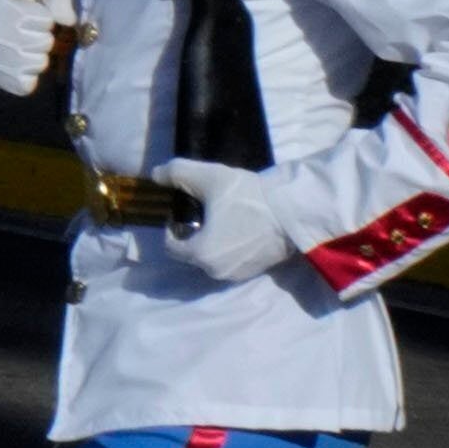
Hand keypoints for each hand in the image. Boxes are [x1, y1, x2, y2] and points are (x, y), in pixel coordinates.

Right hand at [0, 0, 71, 98]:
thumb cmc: (10, 1)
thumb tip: (69, 21)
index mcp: (1, 5)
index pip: (46, 19)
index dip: (43, 16)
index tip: (28, 14)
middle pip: (45, 43)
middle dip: (41, 36)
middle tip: (25, 31)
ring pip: (39, 64)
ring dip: (36, 56)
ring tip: (20, 46)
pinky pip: (28, 84)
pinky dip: (27, 75)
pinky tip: (15, 63)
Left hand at [143, 158, 304, 289]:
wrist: (293, 211)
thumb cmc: (247, 196)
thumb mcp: (206, 177)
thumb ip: (175, 173)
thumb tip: (156, 175)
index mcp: (200, 254)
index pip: (170, 246)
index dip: (171, 227)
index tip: (182, 209)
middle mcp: (216, 272)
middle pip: (191, 253)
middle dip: (190, 234)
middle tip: (202, 212)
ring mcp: (238, 274)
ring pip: (211, 258)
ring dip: (209, 242)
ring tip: (220, 218)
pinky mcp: (255, 271)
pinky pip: (230, 261)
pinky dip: (227, 247)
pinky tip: (237, 227)